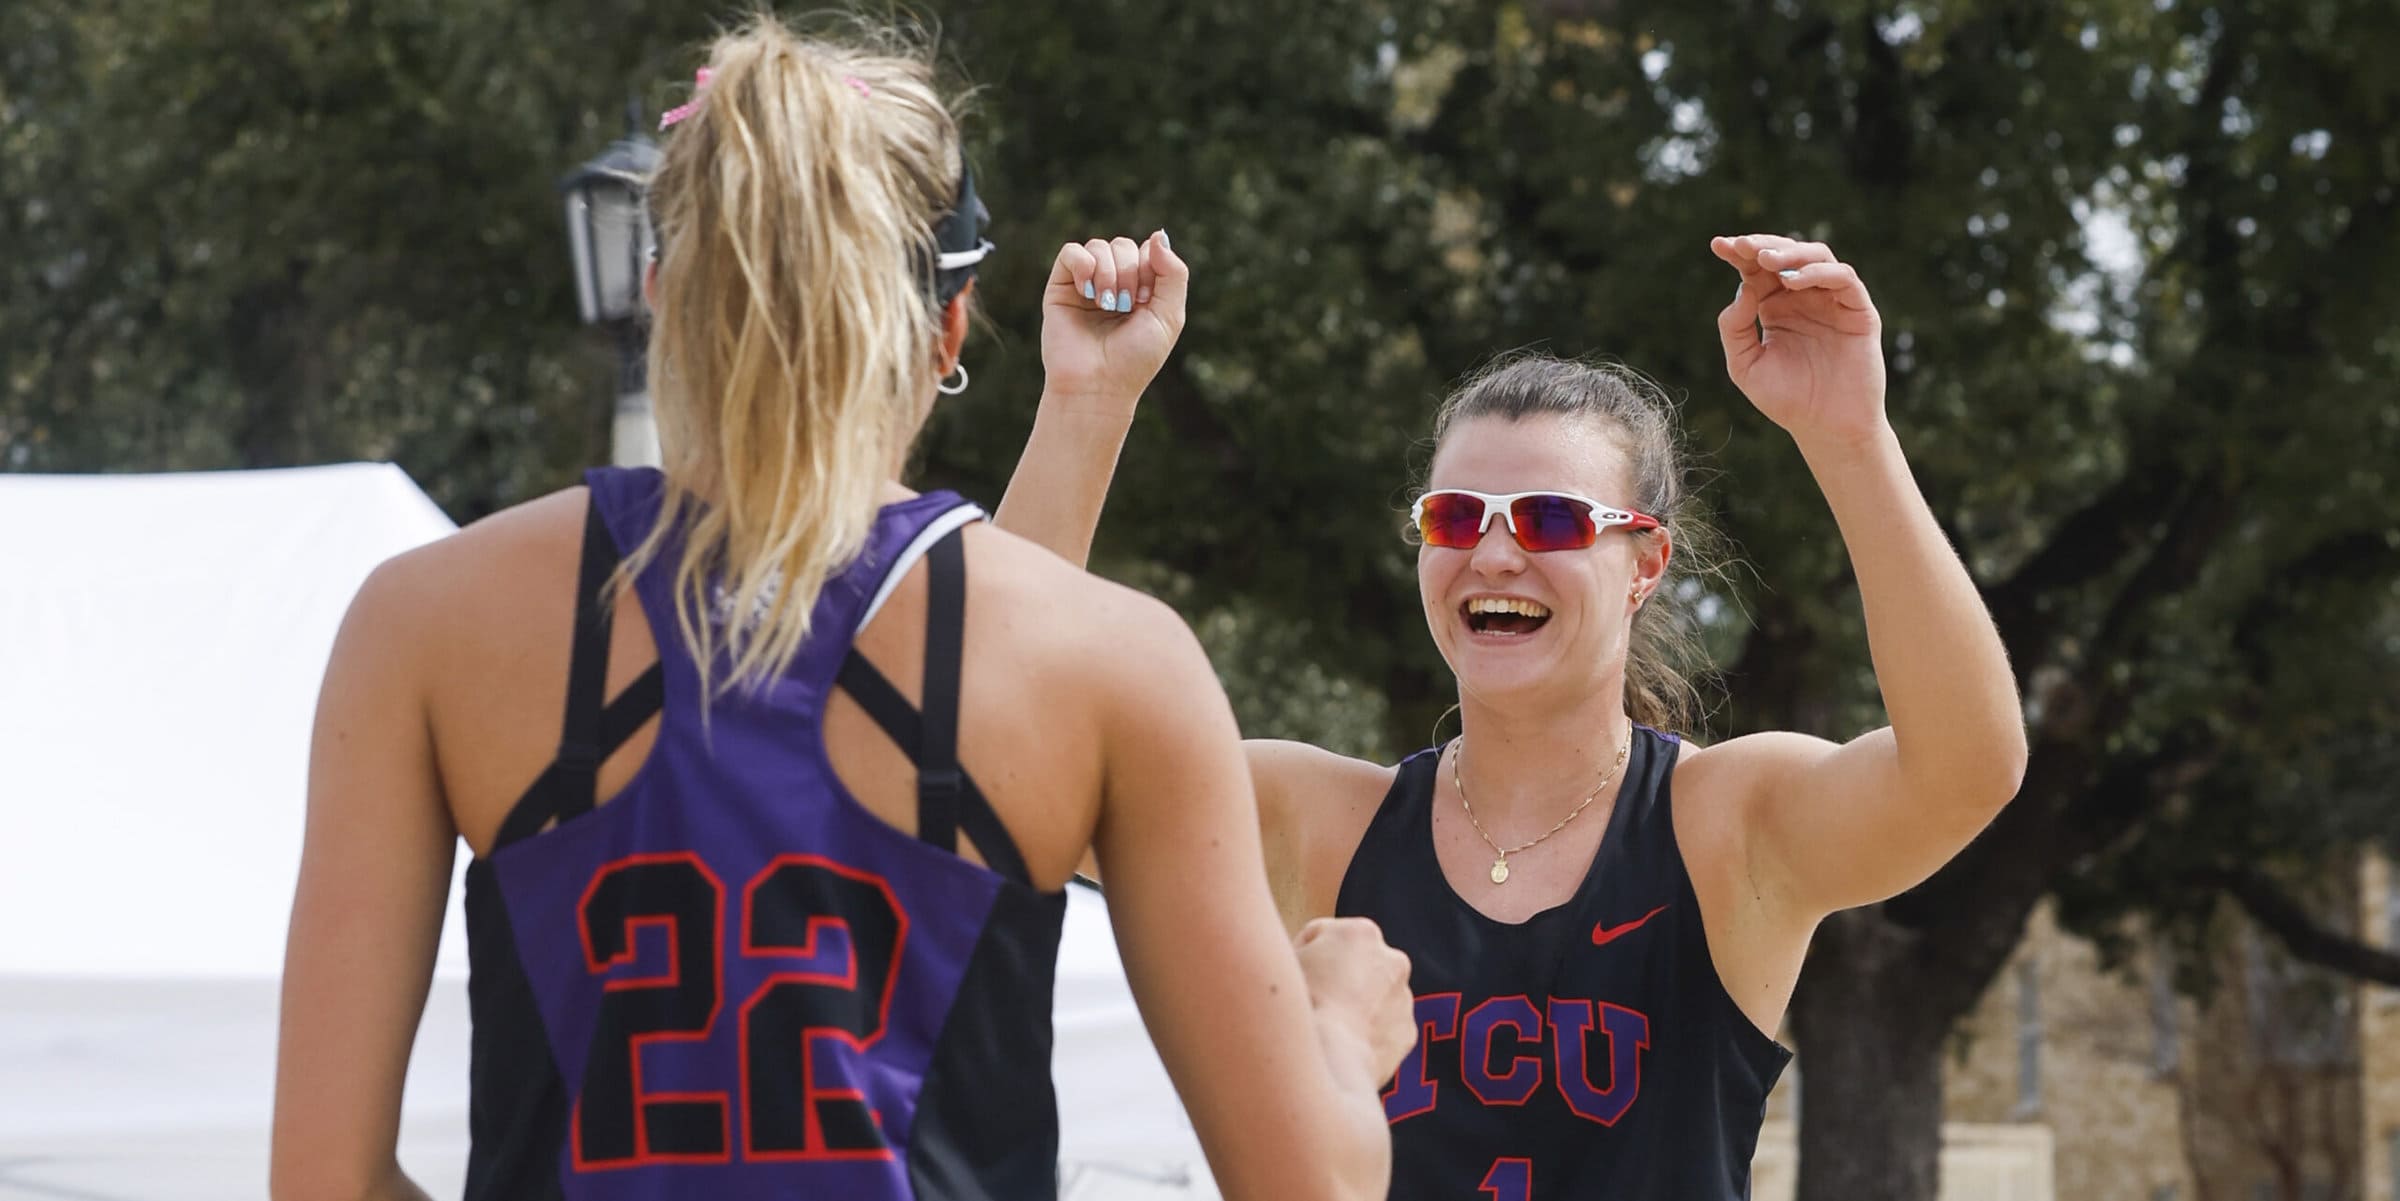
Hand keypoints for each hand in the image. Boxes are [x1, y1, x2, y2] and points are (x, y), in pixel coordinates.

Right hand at [1040, 230, 1187, 421]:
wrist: (1098, 386)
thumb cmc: (1135, 359)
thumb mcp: (1170, 316)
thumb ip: (1174, 273)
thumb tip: (1158, 234)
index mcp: (1141, 290)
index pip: (1148, 252)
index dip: (1150, 268)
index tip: (1145, 300)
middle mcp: (1113, 284)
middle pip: (1124, 245)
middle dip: (1129, 272)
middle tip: (1126, 306)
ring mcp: (1086, 285)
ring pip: (1100, 246)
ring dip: (1109, 273)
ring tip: (1107, 304)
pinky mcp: (1060, 288)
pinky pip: (1071, 251)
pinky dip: (1082, 264)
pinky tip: (1088, 291)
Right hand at [1293, 916, 1415, 1087]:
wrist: (1329, 1058)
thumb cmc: (1301, 1009)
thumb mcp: (1284, 962)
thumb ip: (1295, 951)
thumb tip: (1294, 958)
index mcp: (1361, 933)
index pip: (1323, 936)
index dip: (1301, 956)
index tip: (1290, 976)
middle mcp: (1392, 960)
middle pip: (1355, 964)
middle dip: (1336, 979)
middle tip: (1309, 1001)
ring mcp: (1403, 997)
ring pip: (1373, 995)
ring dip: (1354, 1006)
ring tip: (1326, 1026)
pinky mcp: (1407, 1031)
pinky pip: (1383, 1027)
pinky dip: (1367, 1033)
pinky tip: (1342, 1043)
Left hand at [1712, 234, 1887, 445]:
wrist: (1826, 428)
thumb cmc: (1787, 400)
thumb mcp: (1745, 365)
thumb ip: (1735, 328)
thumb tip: (1742, 289)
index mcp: (1775, 306)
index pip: (1756, 270)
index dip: (1739, 253)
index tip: (1718, 245)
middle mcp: (1804, 298)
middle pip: (1785, 255)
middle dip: (1762, 246)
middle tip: (1742, 245)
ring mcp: (1832, 301)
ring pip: (1816, 257)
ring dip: (1790, 253)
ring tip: (1765, 259)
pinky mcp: (1858, 310)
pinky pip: (1843, 278)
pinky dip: (1819, 273)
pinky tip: (1793, 281)